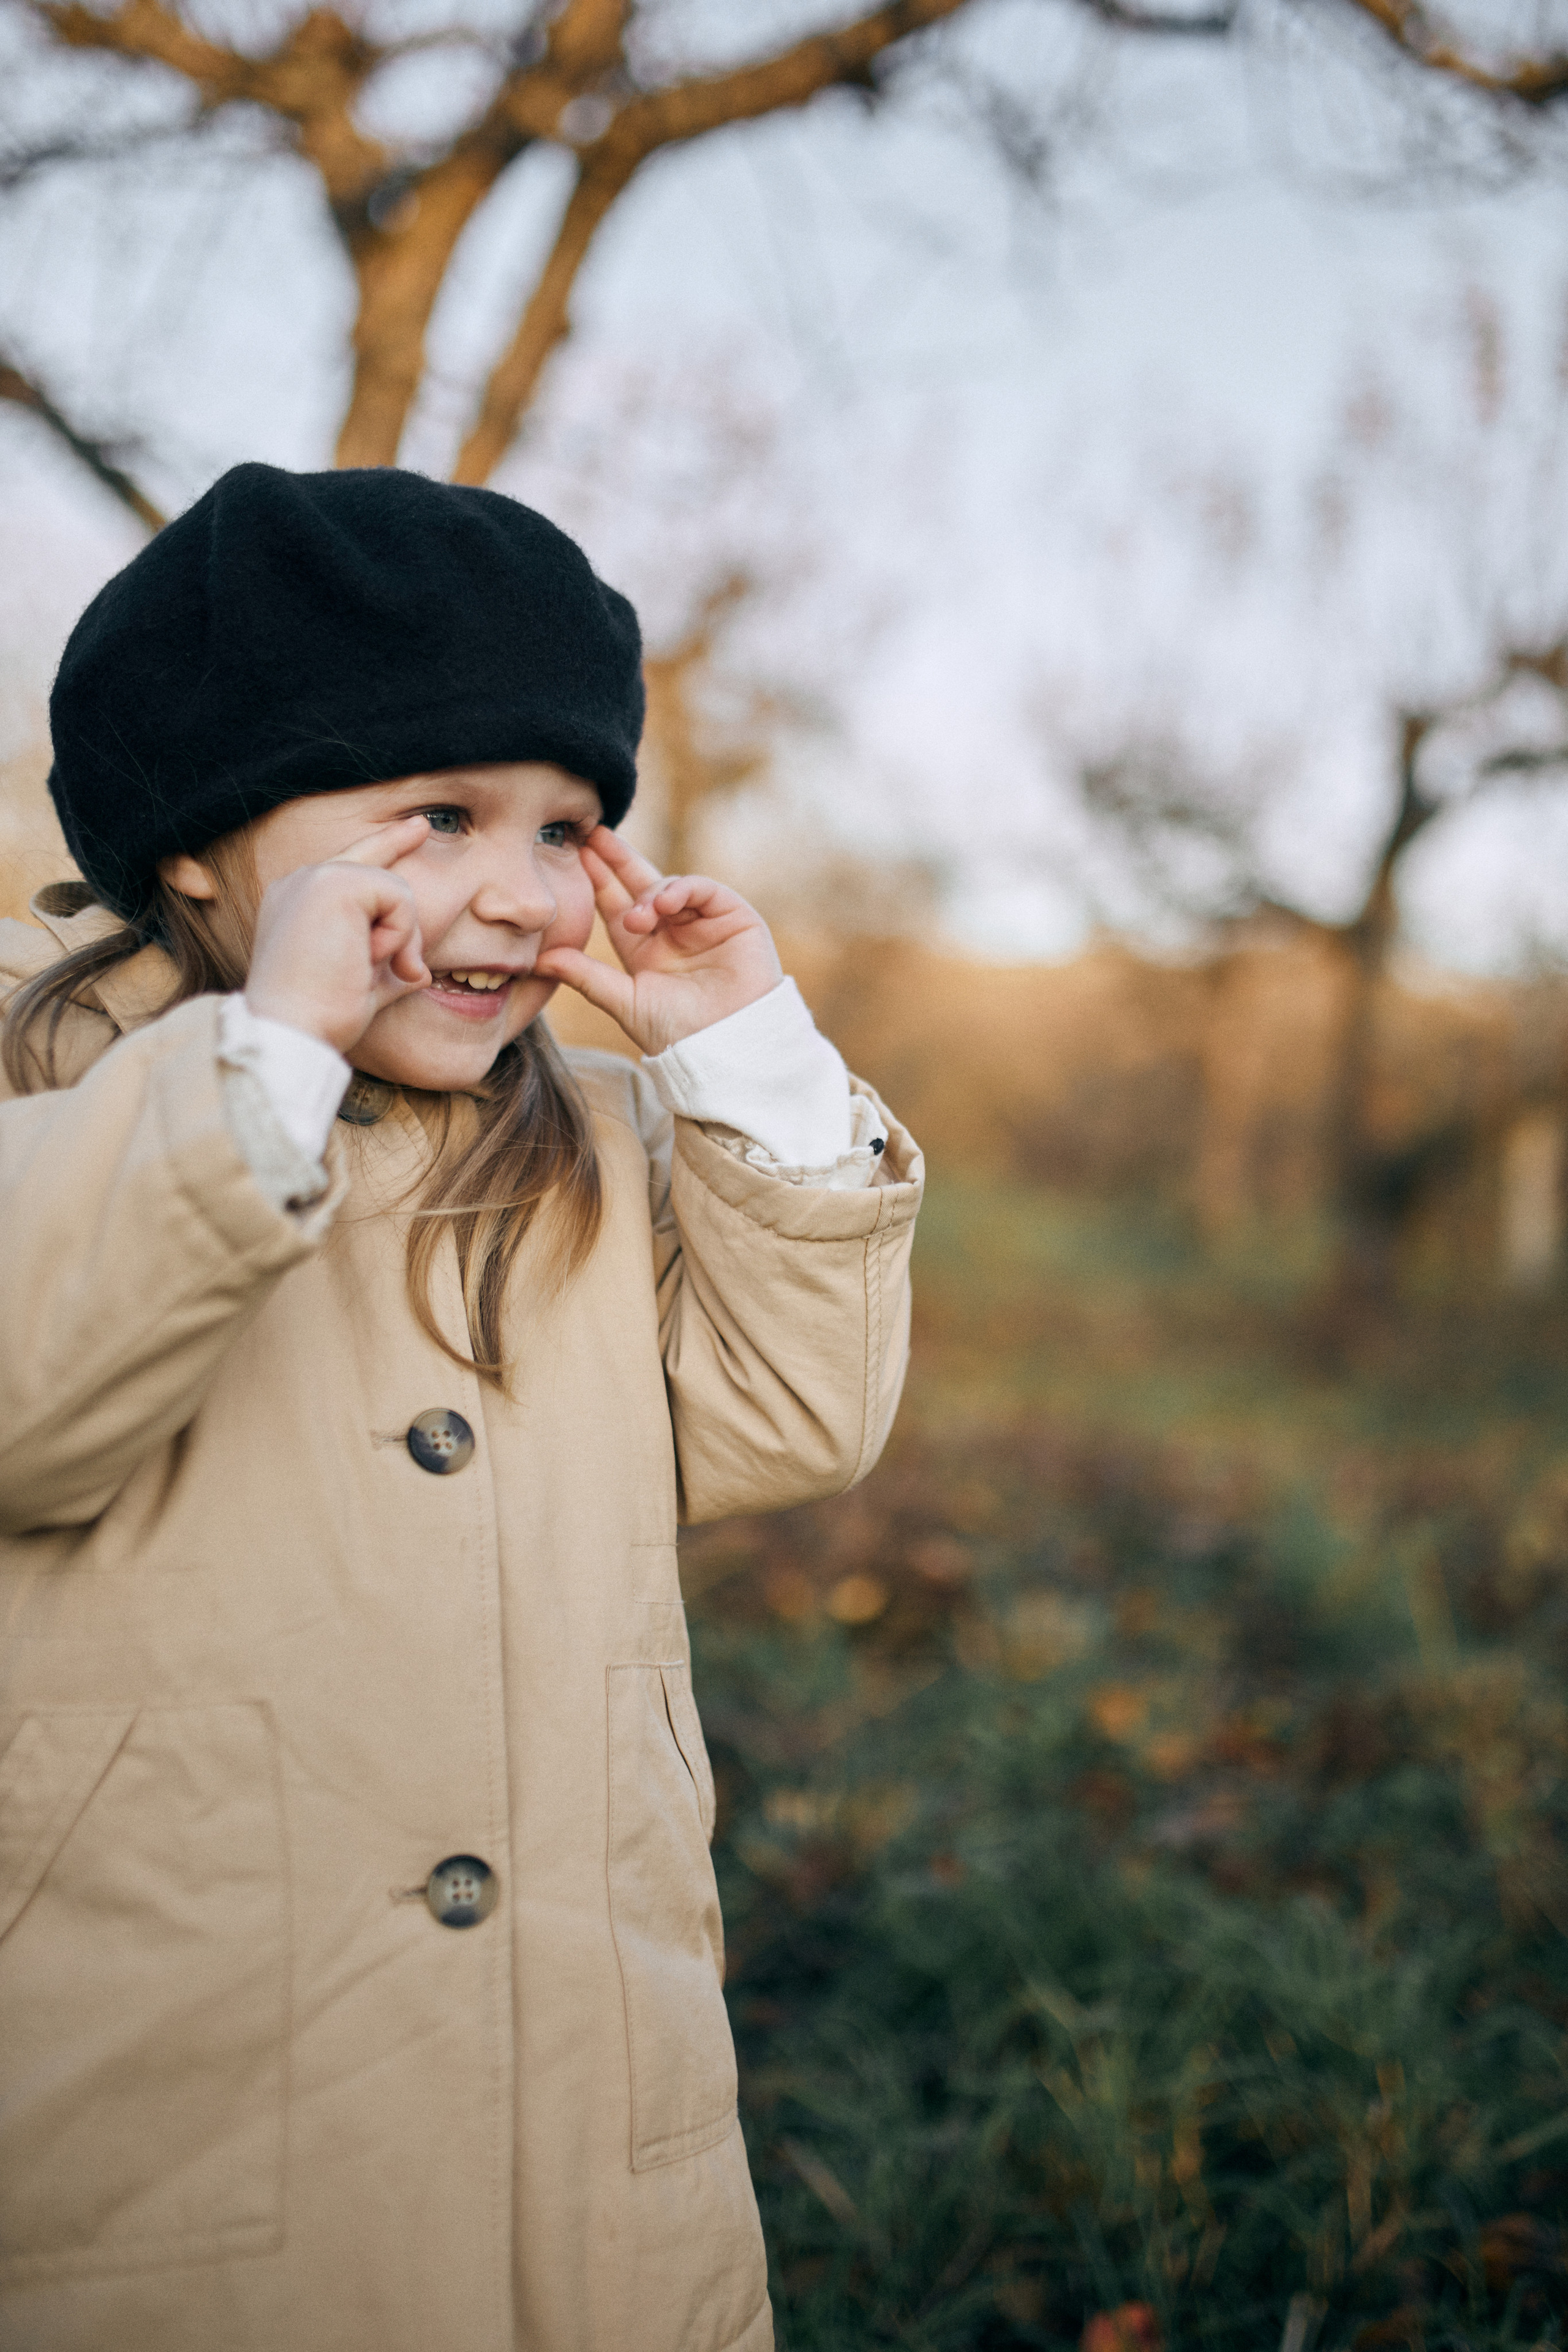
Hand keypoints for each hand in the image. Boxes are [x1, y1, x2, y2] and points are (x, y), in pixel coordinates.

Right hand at [245, 816, 431, 1054]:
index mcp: (298, 903)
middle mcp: (300, 882)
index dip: (388, 843)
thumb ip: (387, 969)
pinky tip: (367, 957)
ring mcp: (314, 878)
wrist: (291, 1030)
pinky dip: (398, 935)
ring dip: (397, 939)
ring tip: (365, 968)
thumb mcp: (360, 987)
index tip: (419, 827)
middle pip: (378, 865)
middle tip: (401, 920)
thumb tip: (419, 972)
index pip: (352, 863)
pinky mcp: (334, 883)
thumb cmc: (318, 1019)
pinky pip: (400, 897)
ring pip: (395, 890)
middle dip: (402, 907)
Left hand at [534, 827, 782, 1056]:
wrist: (728, 1045)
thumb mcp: (624, 1001)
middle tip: (594, 835)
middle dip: (618, 858)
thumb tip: (539, 959)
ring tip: (639, 917)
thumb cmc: (677, 1033)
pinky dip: (681, 890)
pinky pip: (703, 889)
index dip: (598, 880)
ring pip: (669, 885)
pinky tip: (665, 904)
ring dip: (649, 893)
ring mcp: (703, 922)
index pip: (616, 905)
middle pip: (640, 884)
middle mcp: (672, 932)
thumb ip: (584, 976)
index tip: (577, 854)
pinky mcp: (734, 916)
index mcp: (643, 950)